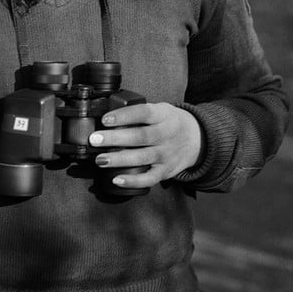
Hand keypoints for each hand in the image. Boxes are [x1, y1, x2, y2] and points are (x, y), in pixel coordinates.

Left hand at [88, 102, 203, 189]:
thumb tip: (107, 118)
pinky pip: (149, 178)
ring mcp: (167, 154)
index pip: (143, 113)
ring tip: (100, 159)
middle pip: (140, 137)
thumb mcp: (160, 110)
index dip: (124, 116)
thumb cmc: (169, 122)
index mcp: (163, 116)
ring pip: (142, 157)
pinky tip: (117, 179)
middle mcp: (166, 135)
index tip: (105, 119)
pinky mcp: (166, 171)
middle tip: (95, 139)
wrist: (197, 139)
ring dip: (120, 159)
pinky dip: (133, 181)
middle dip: (115, 138)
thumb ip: (139, 113)